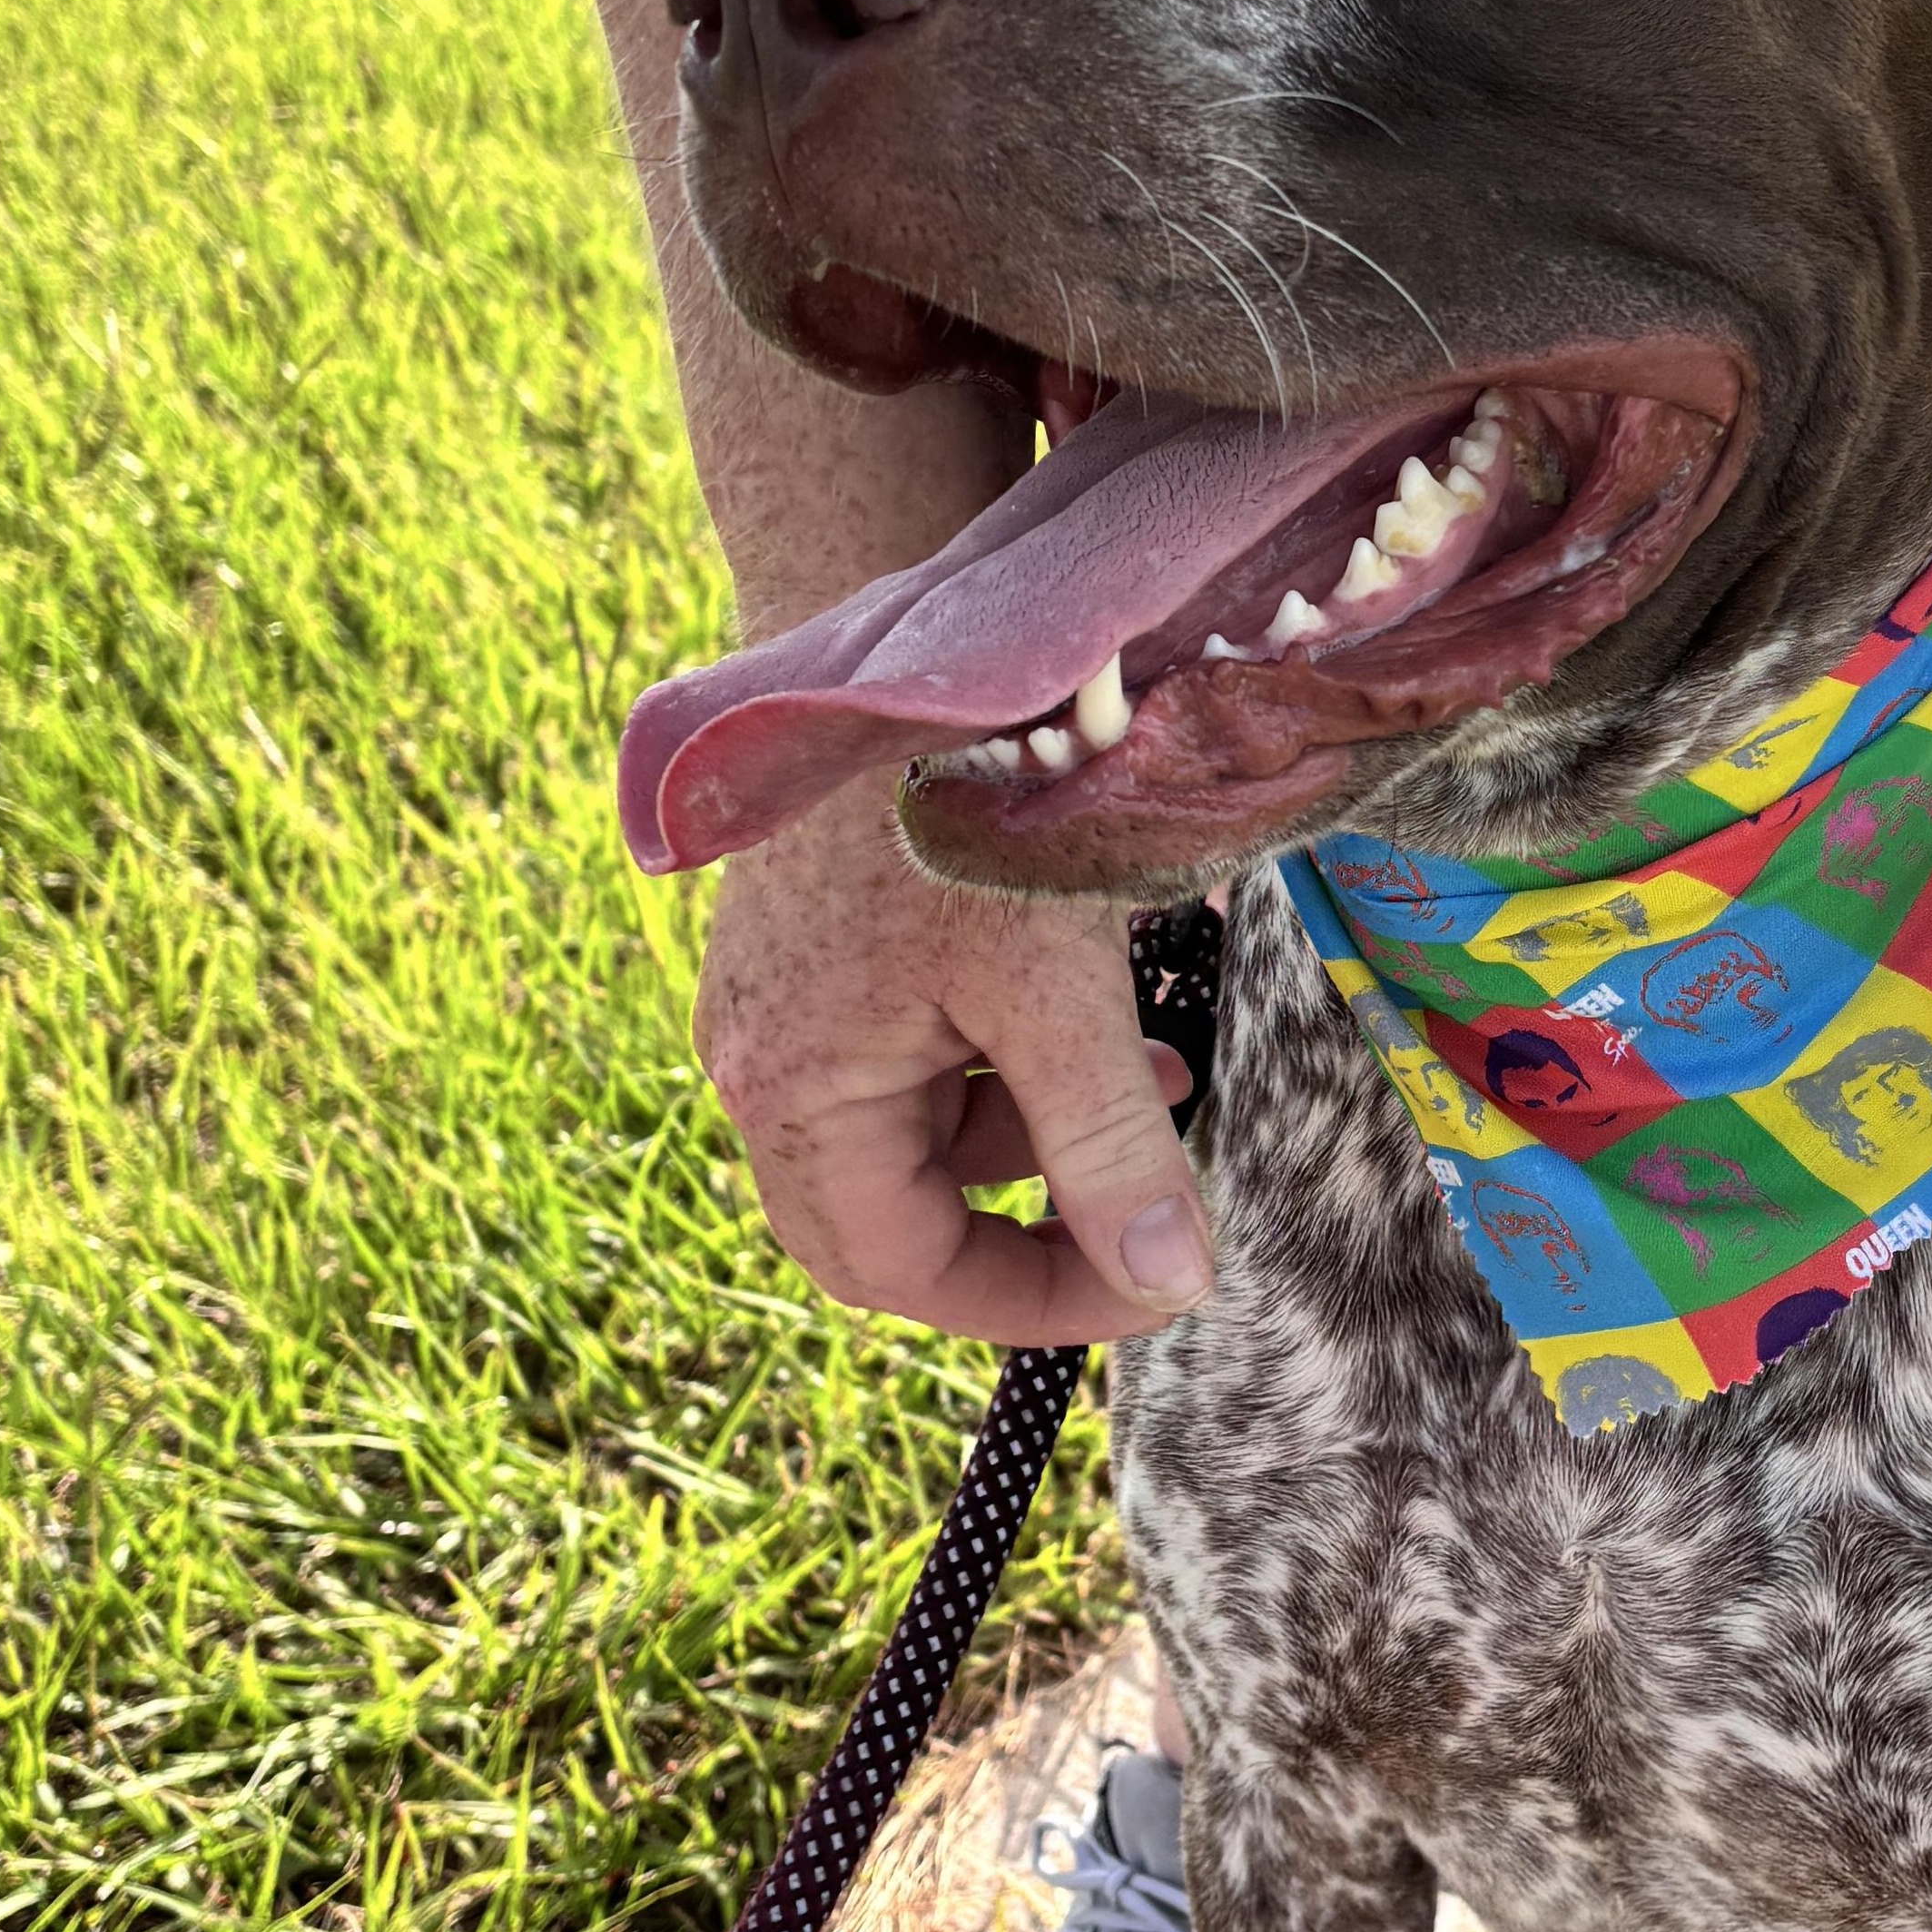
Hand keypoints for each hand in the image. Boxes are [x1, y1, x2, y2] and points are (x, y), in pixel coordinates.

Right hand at [691, 773, 1210, 1343]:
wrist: (902, 632)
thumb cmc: (961, 800)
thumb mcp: (1054, 989)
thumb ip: (1108, 1142)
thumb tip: (1170, 1278)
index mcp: (791, 1087)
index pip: (897, 1268)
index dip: (1029, 1300)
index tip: (1150, 1282)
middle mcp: (760, 1056)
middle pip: (888, 1218)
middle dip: (1027, 1230)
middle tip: (1145, 1224)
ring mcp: (784, 1000)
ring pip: (915, 1133)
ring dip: (1037, 1137)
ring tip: (1162, 1090)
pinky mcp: (825, 948)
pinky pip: (916, 1054)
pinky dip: (1013, 1064)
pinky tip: (1113, 1025)